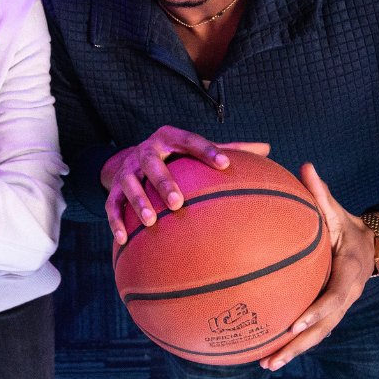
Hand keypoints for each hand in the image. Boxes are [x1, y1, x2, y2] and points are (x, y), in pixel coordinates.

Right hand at [101, 126, 270, 244]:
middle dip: (163, 182)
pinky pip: (111, 205)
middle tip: (178, 202)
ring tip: (152, 222)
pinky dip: (115, 222)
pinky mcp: (113, 188)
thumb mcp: (195, 148)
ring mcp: (127, 170)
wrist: (131, 157)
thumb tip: (266, 148)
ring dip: (138, 202)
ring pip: (129, 185)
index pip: (189, 141)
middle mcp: (145, 151)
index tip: (225, 164)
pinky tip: (123, 240)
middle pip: (152, 163)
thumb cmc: (176, 156)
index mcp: (169, 138)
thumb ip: (229, 148)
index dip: (206, 151)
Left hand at [258, 163, 374, 370]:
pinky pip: (313, 331)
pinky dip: (294, 344)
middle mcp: (346, 297)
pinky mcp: (330, 312)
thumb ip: (322, 194)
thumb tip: (305, 165)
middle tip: (273, 358)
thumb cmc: (348, 226)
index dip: (316, 312)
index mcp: (350, 274)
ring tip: (266, 365)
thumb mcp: (339, 211)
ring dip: (294, 352)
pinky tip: (268, 353)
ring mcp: (339, 309)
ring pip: (318, 336)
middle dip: (299, 345)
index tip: (295, 324)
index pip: (334, 298)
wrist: (373, 246)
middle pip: (324, 328)